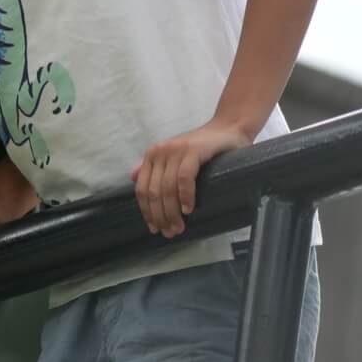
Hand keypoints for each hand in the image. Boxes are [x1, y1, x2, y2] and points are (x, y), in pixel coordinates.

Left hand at [130, 119, 252, 237]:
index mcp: (151, 156)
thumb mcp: (174, 156)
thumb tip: (133, 177)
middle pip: (154, 191)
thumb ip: (154, 166)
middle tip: (169, 233)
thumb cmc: (202, 147)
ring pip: (167, 188)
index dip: (146, 211)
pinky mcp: (193, 151)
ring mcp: (175, 151)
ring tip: (179, 227)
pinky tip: (189, 210)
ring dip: (172, 212)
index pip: (142, 189)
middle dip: (160, 216)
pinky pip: (184, 178)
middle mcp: (159, 152)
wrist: (228, 128)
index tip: (154, 228)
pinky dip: (185, 196)